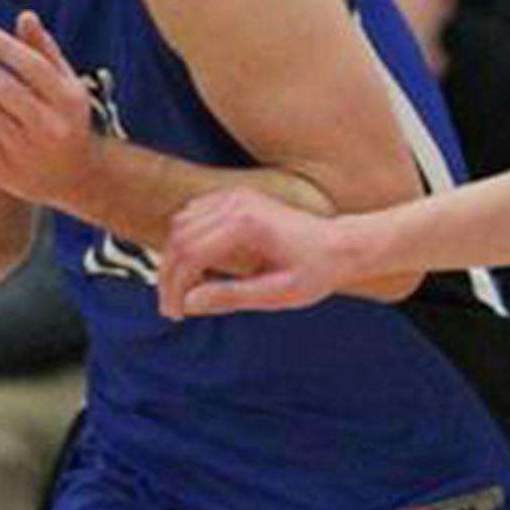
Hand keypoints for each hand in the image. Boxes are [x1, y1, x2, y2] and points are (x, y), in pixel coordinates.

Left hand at [0, 11, 94, 211]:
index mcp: (69, 100)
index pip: (32, 66)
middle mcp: (50, 126)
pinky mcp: (6, 172)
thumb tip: (24, 16)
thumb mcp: (66, 86)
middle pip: (4, 89)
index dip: (3, 46)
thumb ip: (46, 52)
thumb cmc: (66, 119)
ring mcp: (28, 152)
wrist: (78, 177)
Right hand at [158, 186, 350, 319]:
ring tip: (184, 294)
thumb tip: (189, 304)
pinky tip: (196, 271)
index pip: (189, 253)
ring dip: (174, 259)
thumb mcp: (277, 294)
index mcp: (246, 224)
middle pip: (178, 238)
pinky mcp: (235, 197)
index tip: (175, 314)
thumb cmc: (315, 272)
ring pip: (180, 224)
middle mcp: (236, 202)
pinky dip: (186, 241)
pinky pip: (194, 216)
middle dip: (169, 276)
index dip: (174, 287)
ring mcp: (235, 195)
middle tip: (172, 310)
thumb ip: (232, 297)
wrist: (341, 244)